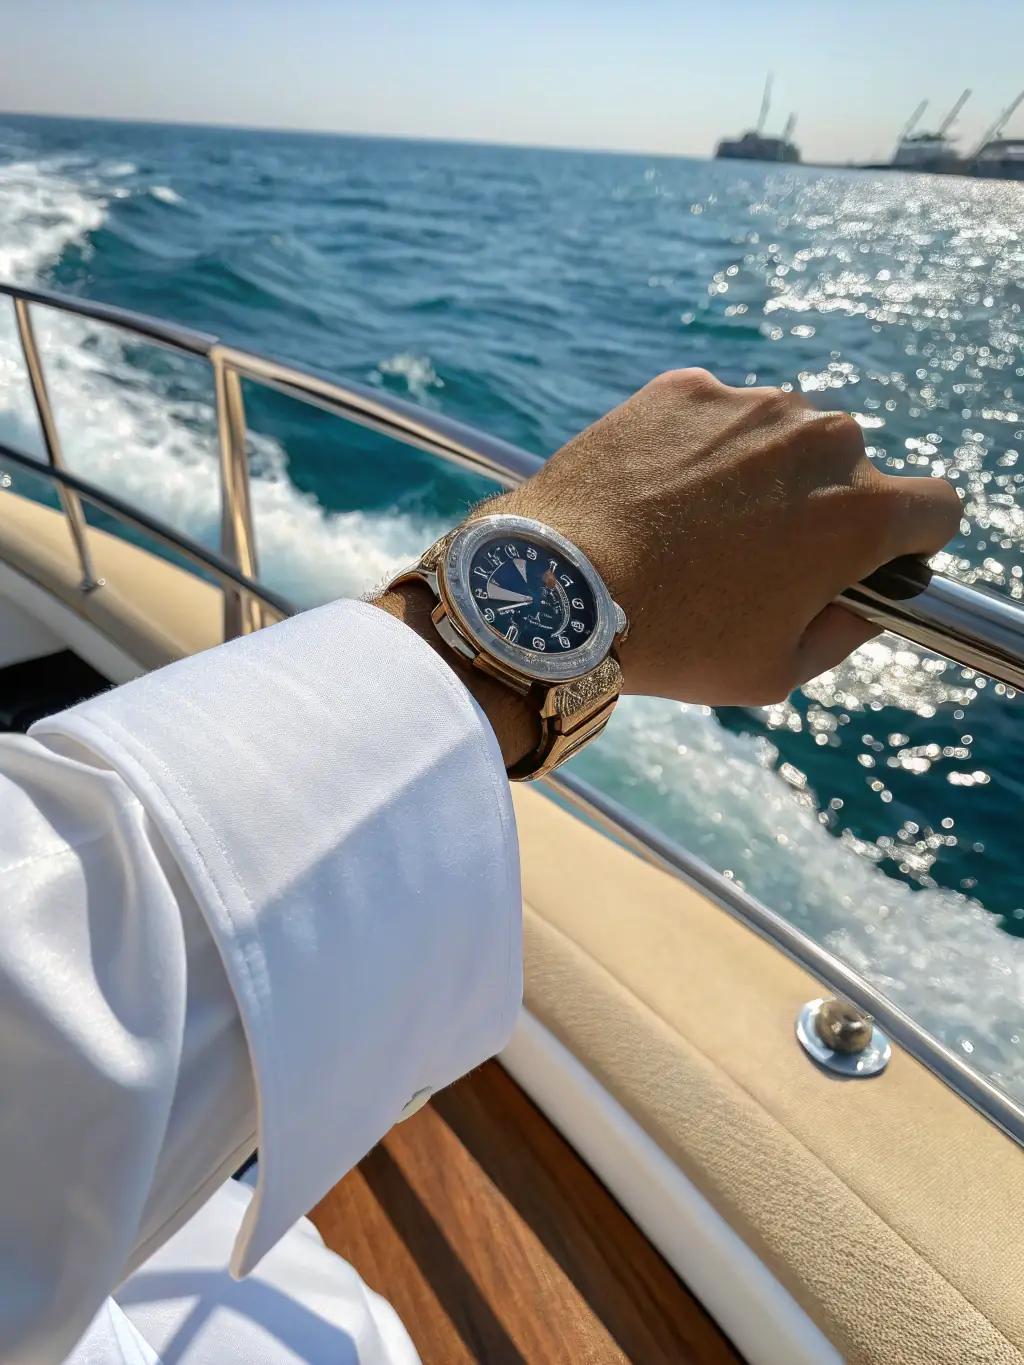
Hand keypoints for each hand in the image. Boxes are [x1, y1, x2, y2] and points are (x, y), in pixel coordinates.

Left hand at [492, 369, 959, 704]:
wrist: (556, 589)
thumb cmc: (673, 640)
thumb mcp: (777, 671)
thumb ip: (846, 631)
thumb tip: (867, 602)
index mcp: (859, 512)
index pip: (937, 507)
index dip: (910, 540)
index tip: (873, 559)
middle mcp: (818, 439)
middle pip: (852, 469)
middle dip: (824, 508)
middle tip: (761, 558)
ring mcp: (749, 404)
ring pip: (784, 436)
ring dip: (762, 473)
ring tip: (696, 530)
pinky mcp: (685, 388)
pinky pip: (717, 416)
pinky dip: (700, 450)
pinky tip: (658, 498)